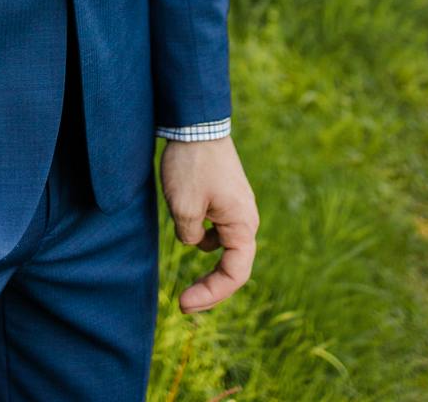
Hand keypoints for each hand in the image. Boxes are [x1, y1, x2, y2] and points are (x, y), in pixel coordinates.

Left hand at [159, 137, 257, 312]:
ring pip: (222, 246)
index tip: (184, 303)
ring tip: (182, 246)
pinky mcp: (224, 197)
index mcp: (242, 226)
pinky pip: (215, 228)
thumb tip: (194, 241)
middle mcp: (246, 219)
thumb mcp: (184, 209)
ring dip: (204, 258)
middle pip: (231, 265)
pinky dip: (200, 234)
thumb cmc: (191, 165)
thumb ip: (190, 236)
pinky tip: (184, 223)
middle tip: (183, 303)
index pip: (234, 275)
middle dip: (209, 286)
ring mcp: (236, 207)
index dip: (211, 294)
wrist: (195, 123)